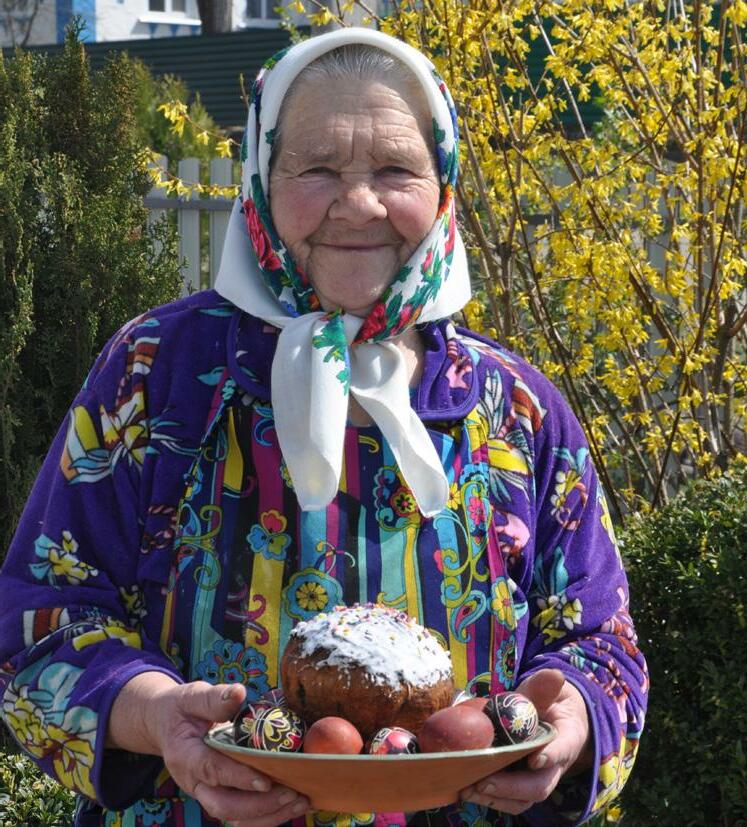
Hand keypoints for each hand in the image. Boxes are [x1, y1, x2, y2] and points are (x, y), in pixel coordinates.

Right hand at [148, 680, 310, 824]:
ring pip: (235, 817)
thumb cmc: (181, 709)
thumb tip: (238, 693)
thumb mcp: (191, 696)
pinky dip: (268, 815)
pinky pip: (243, 815)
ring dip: (268, 815)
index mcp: (185, 756)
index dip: (238, 778)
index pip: (212, 771)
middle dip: (259, 805)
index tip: (265, 780)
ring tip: (301, 802)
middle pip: (224, 806)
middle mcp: (194, 782)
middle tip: (292, 793)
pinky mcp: (220, 795)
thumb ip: (213, 698)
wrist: (166, 725)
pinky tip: (293, 805)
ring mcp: (207, 793)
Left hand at [460, 669, 591, 815]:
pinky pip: (510, 799)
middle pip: (540, 785)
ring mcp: (538, 778)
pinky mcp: (522, 784)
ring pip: (524, 799)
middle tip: (485, 781)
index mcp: (567, 738)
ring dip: (496, 798)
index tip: (535, 759)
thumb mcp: (549, 691)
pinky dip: (490, 798)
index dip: (551, 756)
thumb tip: (554, 675)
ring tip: (469, 790)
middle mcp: (555, 765)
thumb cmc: (550, 703)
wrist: (555, 718)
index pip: (563, 749)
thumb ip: (545, 687)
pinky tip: (467, 790)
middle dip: (513, 787)